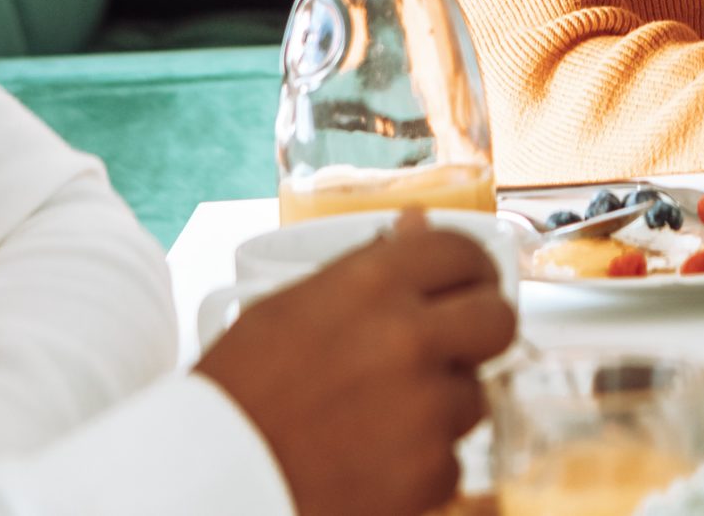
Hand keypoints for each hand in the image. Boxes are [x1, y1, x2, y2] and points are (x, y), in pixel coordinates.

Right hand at [199, 211, 517, 515]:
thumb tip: (419, 222)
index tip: (464, 286)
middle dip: (478, 332)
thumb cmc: (238, 394)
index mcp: (372, 285)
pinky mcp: (430, 471)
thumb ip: (367, 267)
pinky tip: (373, 460)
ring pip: (475, 394)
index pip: (462, 252)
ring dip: (442, 405)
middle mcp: (409, 338)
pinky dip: (422, 464)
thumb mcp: (290, 308)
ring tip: (379, 417)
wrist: (206, 480)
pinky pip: (453, 458)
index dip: (468, 270)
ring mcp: (425, 407)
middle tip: (449, 348)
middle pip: (497, 319)